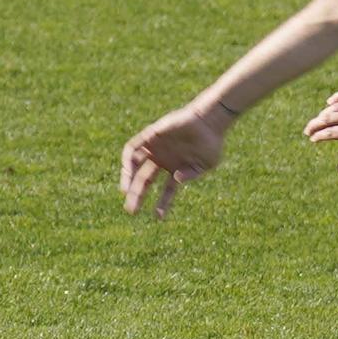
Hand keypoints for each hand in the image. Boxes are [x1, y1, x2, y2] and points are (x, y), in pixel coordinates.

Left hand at [120, 102, 229, 218]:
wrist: (209, 121)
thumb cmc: (211, 143)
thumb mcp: (206, 165)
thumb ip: (193, 174)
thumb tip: (177, 179)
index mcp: (175, 169)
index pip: (166, 190)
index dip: (162, 204)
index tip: (158, 217)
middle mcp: (162, 161)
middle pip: (145, 181)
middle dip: (138, 196)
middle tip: (131, 210)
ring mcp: (155, 149)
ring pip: (135, 166)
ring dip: (128, 179)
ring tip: (126, 192)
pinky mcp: (150, 136)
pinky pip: (133, 148)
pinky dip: (128, 159)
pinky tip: (128, 171)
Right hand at [303, 89, 337, 171]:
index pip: (330, 133)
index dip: (319, 136)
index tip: (313, 139)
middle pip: (327, 119)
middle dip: (315, 124)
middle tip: (308, 130)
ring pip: (335, 107)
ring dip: (324, 113)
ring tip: (318, 119)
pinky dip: (336, 97)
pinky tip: (330, 101)